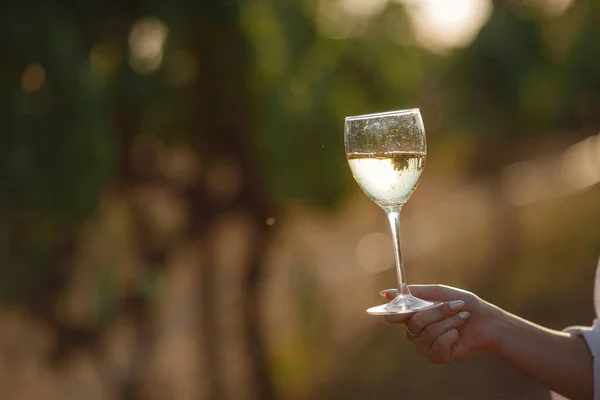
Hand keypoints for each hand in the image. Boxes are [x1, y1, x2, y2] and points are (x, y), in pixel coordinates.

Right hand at [381, 285, 497, 362]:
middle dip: (437, 312)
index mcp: (411, 314)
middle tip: (454, 306)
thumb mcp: (438, 293)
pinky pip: (437, 345)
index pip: (393, 315)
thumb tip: (386, 293)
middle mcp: (414, 331)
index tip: (406, 306)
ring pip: (427, 333)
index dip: (396, 312)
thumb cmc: (462, 303)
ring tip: (461, 318)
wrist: (486, 321)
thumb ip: (414, 293)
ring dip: (448, 322)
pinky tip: (458, 334)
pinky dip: (451, 336)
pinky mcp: (436, 356)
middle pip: (413, 322)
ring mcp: (423, 345)